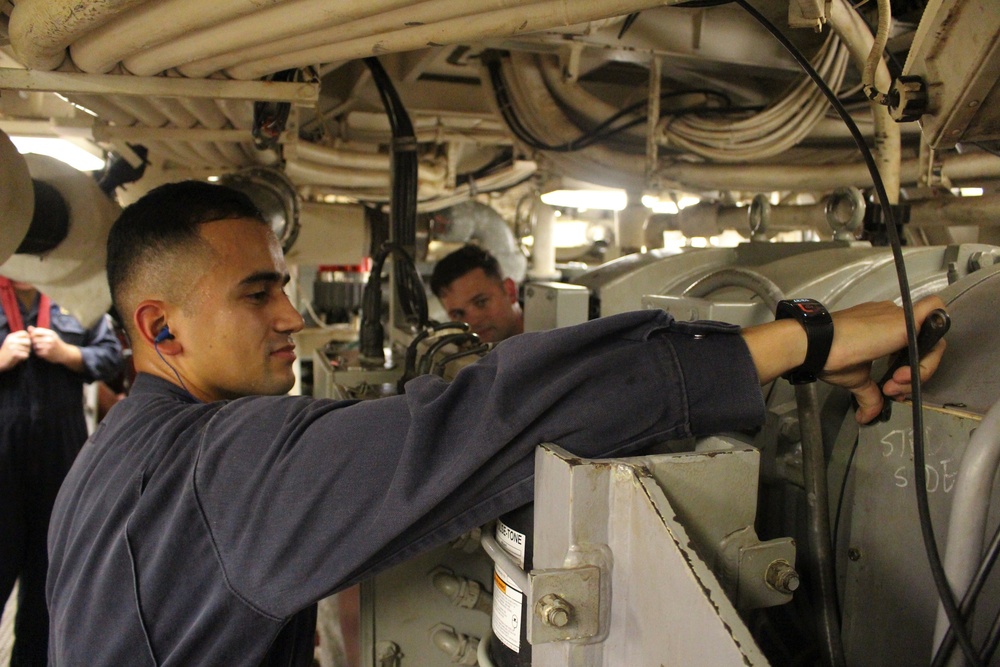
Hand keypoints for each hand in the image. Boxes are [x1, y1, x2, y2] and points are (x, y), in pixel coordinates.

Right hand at [0, 330, 30, 370]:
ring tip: (20, 354)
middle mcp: (12, 340)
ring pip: (28, 349)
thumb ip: (19, 338)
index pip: (24, 333)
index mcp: (11, 336)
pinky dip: (24, 357)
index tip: (25, 343)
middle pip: (28, 341)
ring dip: (26, 352)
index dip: (27, 338)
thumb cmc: (7, 351)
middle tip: (24, 350)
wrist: (0, 361)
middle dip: (29, 346)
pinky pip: (26, 355)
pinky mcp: (14, 354)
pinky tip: (20, 357)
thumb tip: (31, 334)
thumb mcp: (11, 342)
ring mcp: (13, 347)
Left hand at [28, 326, 67, 362]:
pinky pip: (37, 352)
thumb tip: (29, 327)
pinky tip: (43, 351)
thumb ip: (39, 331)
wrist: (65, 353)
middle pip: (34, 338)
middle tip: (37, 343)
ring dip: (35, 347)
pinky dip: (38, 352)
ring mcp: (48, 347)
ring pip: (35, 345)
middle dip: (34, 341)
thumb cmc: (55, 342)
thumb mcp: (50, 335)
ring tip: (40, 347)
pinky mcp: (47, 354)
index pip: (36, 331)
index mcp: (51, 333)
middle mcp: (50, 339)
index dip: (33, 334)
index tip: (36, 337)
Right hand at [819, 296, 947, 423]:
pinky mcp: (908, 321)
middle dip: (912, 375)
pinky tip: (908, 372)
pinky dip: (932, 350)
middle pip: (923, 346)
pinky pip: (936, 330)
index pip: (908, 347)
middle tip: (890, 390)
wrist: (818, 343)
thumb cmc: (831, 356)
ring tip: (892, 385)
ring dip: (918, 371)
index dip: (906, 369)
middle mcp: (893, 317)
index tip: (889, 388)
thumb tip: (865, 417)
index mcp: (881, 327)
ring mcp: (901, 317)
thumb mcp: (855, 378)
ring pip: (932, 342)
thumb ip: (869, 394)